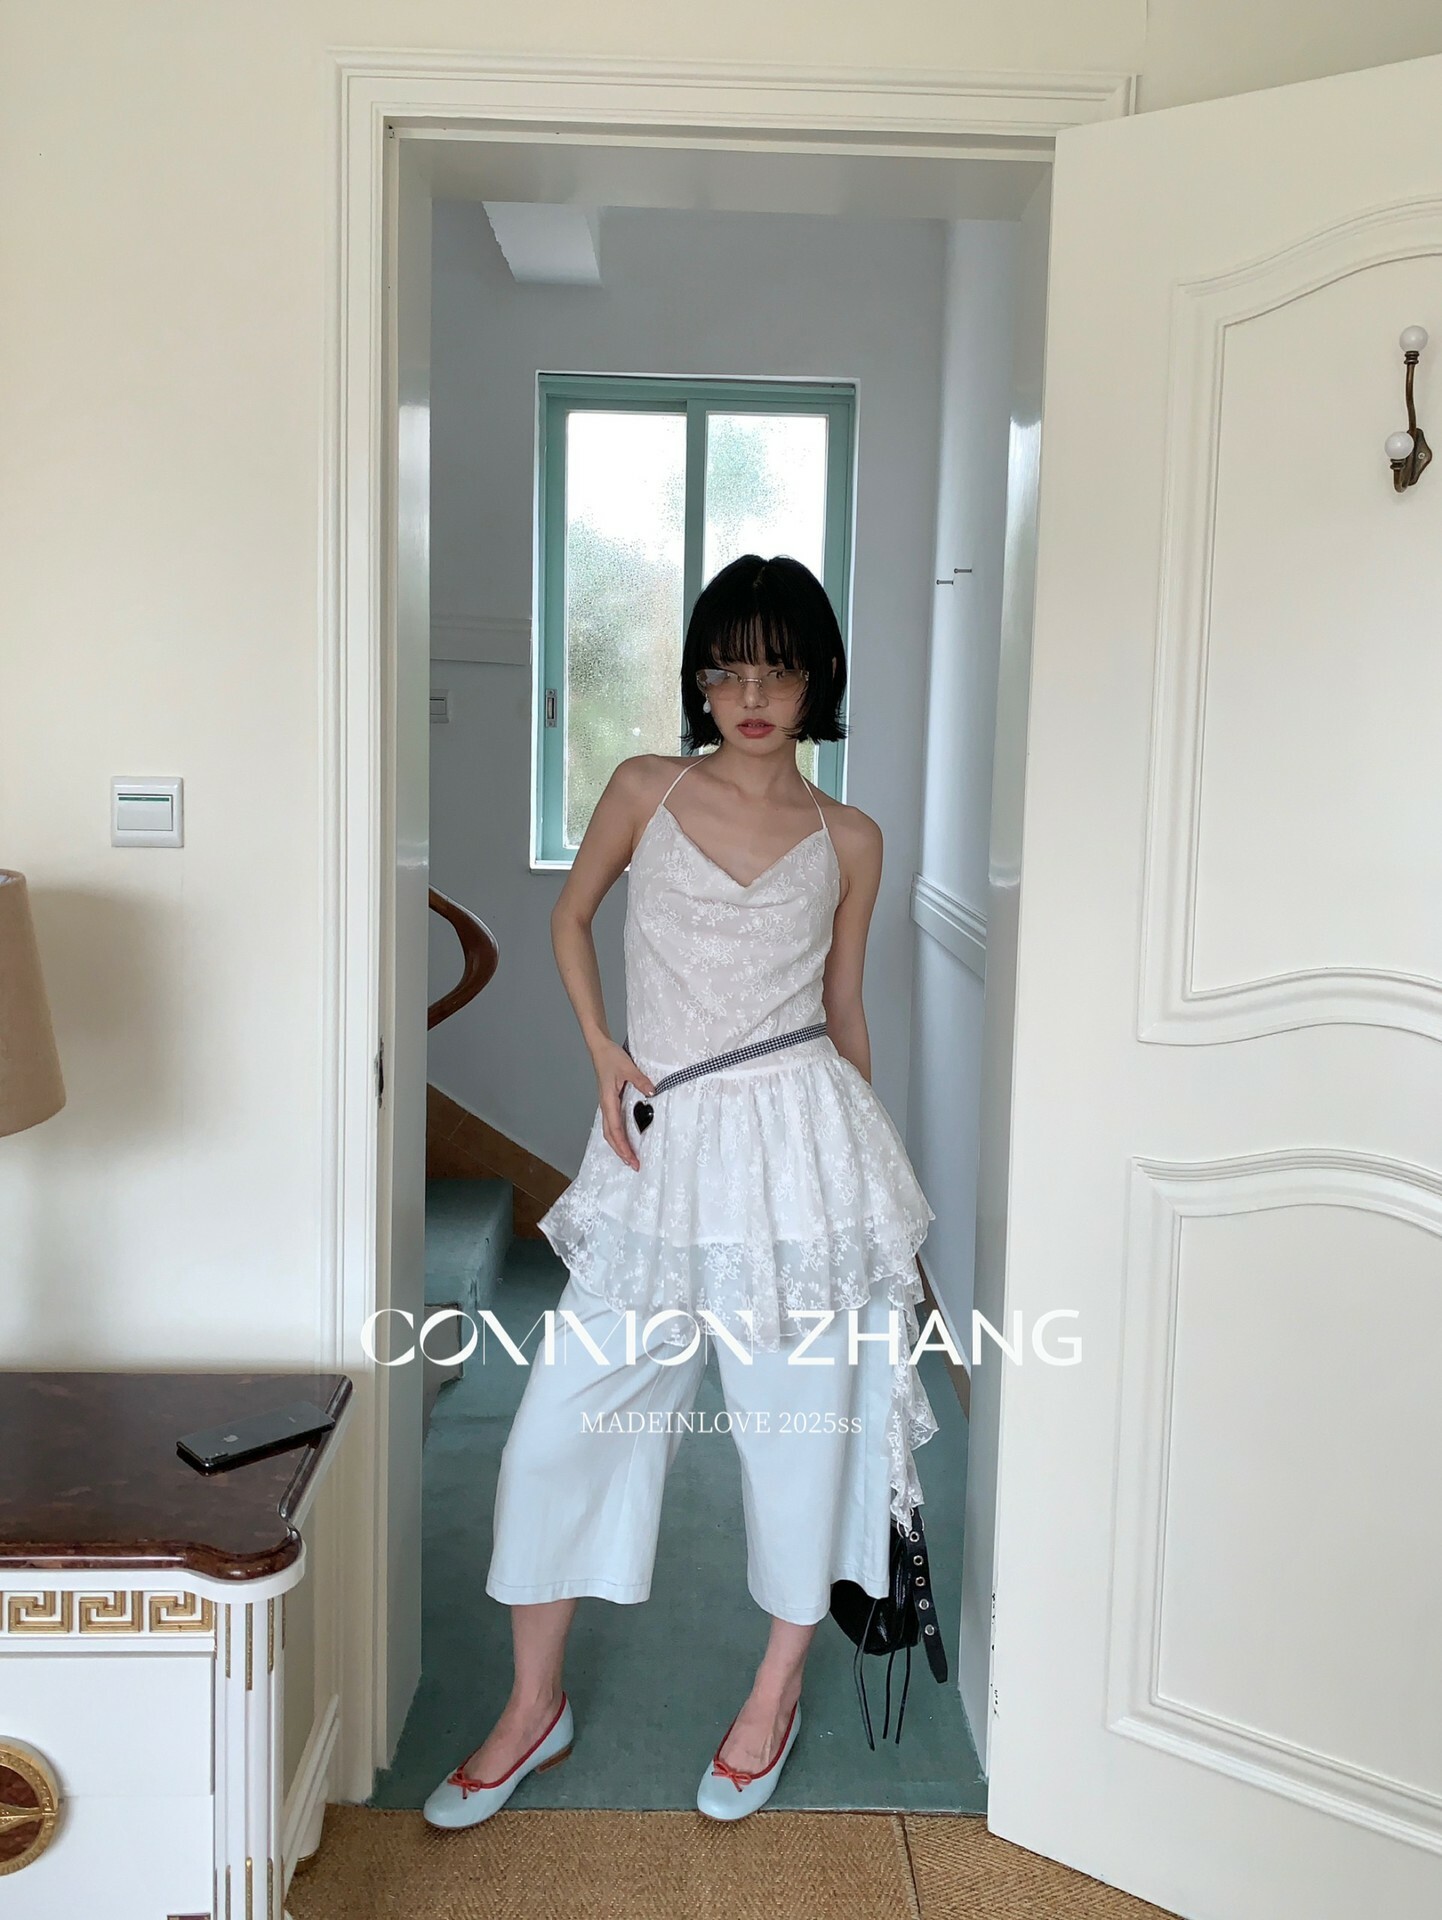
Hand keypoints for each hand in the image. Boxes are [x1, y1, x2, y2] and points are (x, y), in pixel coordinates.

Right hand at [592, 1040, 656, 1171]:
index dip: (623, 1146)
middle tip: (634, 1165)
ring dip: (619, 1145)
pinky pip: (613, 1123)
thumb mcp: (628, 1068)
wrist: (599, 1048)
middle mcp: (606, 1106)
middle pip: (611, 1136)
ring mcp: (607, 1104)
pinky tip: (626, 1139)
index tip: (632, 1159)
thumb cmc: (610, 1057)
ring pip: (610, 1131)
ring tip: (630, 1157)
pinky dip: (619, 1135)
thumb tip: (653, 1093)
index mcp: (608, 1101)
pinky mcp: (610, 1101)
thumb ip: (641, 1081)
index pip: (615, 1130)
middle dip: (621, 1152)